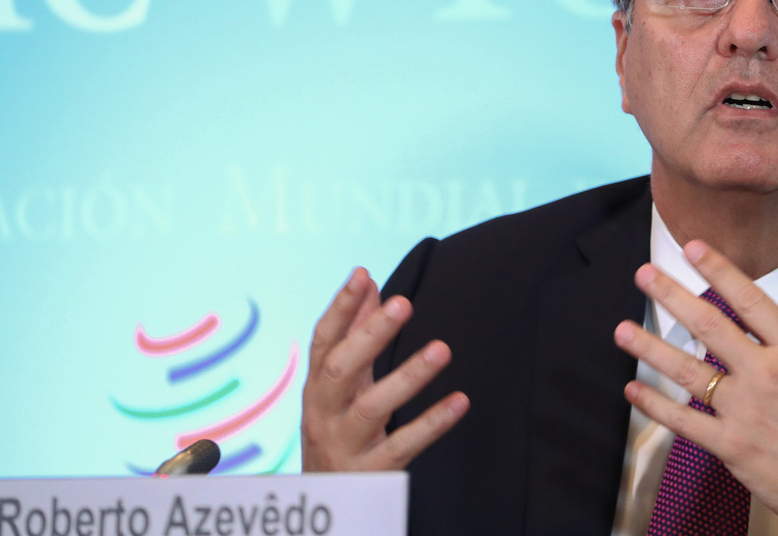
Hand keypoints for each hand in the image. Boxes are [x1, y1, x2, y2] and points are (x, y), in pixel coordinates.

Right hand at [301, 266, 468, 471]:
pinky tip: (460, 401)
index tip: (362, 274)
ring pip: (371, 408)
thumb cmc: (336, 430)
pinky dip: (431, 423)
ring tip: (442, 349)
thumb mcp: (339, 385)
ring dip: (408, 376)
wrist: (325, 503)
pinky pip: (403, 445)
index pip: (323, 341)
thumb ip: (354, 334)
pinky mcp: (370, 473)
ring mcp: (344, 445)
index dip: (340, 307)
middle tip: (404, 303)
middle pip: (340, 370)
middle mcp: (323, 413)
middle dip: (370, 335)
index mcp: (316, 387)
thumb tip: (367, 281)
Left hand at [613, 241, 777, 535]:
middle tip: (644, 274)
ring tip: (622, 330)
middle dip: (672, 296)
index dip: (719, 270)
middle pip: (710, 325)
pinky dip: (656, 407)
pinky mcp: (733, 447)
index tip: (692, 249)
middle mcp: (768, 376)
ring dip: (650, 349)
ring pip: (688, 371)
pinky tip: (634, 391)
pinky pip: (685, 423)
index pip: (752, 300)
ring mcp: (747, 412)